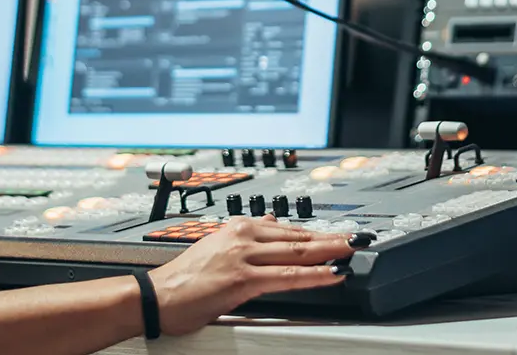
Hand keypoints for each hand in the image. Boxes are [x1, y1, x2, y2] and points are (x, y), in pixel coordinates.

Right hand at [147, 215, 355, 335]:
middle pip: (298, 237)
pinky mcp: (242, 280)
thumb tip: (270, 222)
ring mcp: (244, 257)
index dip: (317, 232)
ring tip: (353, 251)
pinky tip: (331, 275)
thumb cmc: (185, 277)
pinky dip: (313, 275)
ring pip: (296, 253)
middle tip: (358, 237)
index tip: (339, 233)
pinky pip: (286, 278)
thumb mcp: (218, 246)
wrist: (158, 294)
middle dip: (331, 238)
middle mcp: (243, 236)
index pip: (288, 229)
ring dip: (329, 252)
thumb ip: (247, 235)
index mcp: (238, 227)